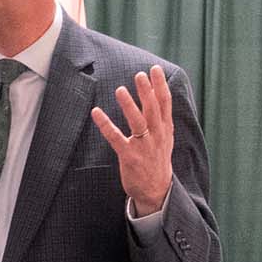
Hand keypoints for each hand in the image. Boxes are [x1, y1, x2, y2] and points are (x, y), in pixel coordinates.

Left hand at [90, 65, 173, 216]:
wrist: (157, 191)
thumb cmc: (157, 160)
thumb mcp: (165, 139)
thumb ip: (161, 118)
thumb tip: (158, 94)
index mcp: (165, 130)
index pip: (165, 104)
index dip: (160, 86)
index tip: (155, 70)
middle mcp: (156, 136)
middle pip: (153, 110)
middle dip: (147, 92)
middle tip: (140, 75)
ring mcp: (143, 147)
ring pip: (138, 122)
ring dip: (129, 106)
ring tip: (121, 90)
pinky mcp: (129, 157)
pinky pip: (116, 138)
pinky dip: (106, 125)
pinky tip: (96, 112)